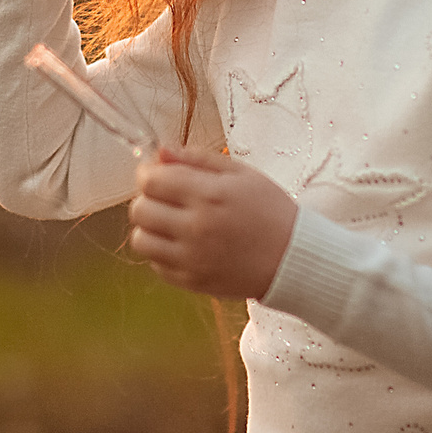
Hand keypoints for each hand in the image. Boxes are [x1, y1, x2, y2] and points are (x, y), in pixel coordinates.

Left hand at [126, 145, 298, 299]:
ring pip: (140, 240)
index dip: (148, 173)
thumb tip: (160, 151)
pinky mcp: (191, 282)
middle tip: (166, 199)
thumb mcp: (240, 173)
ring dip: (150, 228)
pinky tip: (183, 244)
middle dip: (147, 199)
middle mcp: (196, 228)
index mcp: (209, 195)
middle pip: (139, 210)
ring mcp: (191, 258)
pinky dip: (162, 252)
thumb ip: (196, 159)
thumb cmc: (269, 209)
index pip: (150, 181)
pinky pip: (155, 264)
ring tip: (171, 223)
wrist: (292, 258)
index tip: (157, 174)